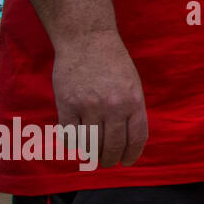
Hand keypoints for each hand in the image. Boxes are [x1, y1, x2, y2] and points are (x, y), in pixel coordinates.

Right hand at [52, 30, 146, 167]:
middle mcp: (113, 106)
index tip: (127, 162)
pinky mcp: (67, 104)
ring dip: (92, 155)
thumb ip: (132, 109)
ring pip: (90, 144)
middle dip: (110, 159)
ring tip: (93, 156)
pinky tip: (77, 143)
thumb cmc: (114, 62)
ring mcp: (89, 106)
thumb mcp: (133, 84)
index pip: (136, 138)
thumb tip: (129, 138)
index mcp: (134, 101)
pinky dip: (73, 144)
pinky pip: (70, 135)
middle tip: (108, 162)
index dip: (132, 154)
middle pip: (112, 145)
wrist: (87, 40)